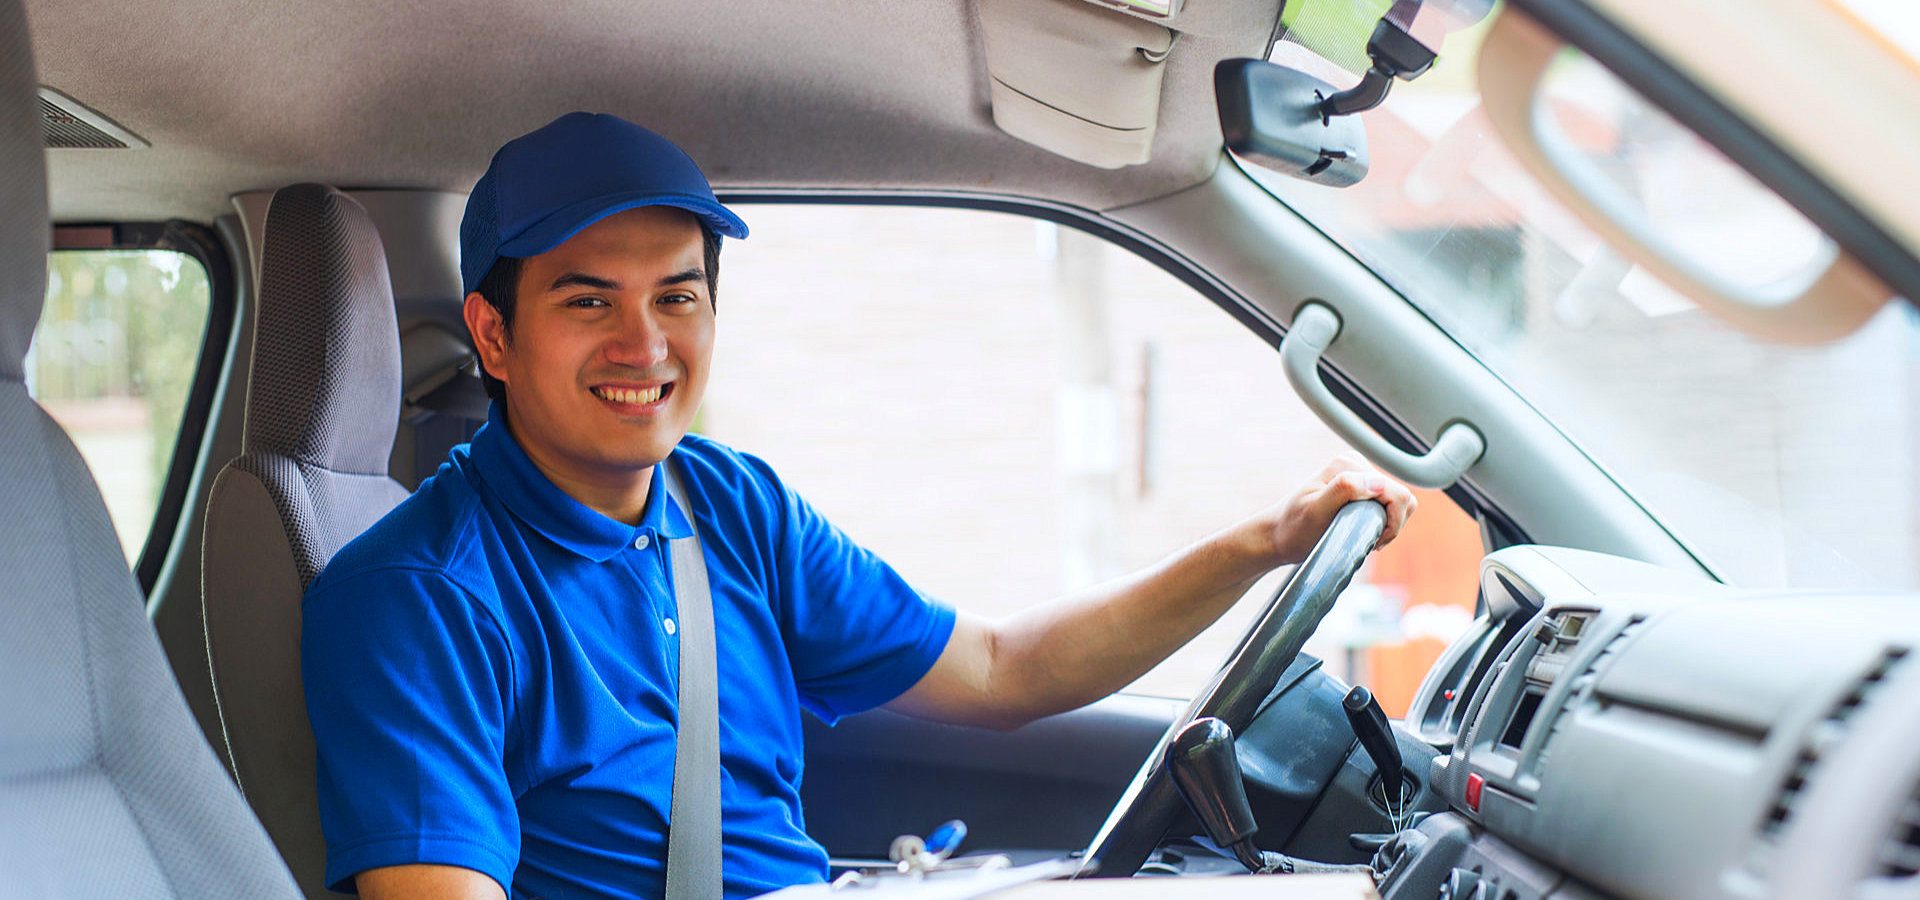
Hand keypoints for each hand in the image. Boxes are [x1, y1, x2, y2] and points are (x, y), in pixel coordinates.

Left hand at [1257, 456, 1416, 565]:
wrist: (1278, 535)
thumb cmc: (1293, 528)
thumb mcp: (1315, 511)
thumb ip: (1344, 490)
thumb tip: (1378, 482)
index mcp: (1348, 465)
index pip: (1396, 492)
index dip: (1392, 522)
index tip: (1373, 541)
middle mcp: (1356, 464)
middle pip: (1401, 497)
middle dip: (1392, 524)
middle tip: (1369, 542)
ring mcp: (1360, 476)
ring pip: (1399, 502)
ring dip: (1389, 525)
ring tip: (1367, 538)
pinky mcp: (1361, 489)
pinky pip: (1390, 505)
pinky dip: (1384, 523)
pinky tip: (1366, 533)